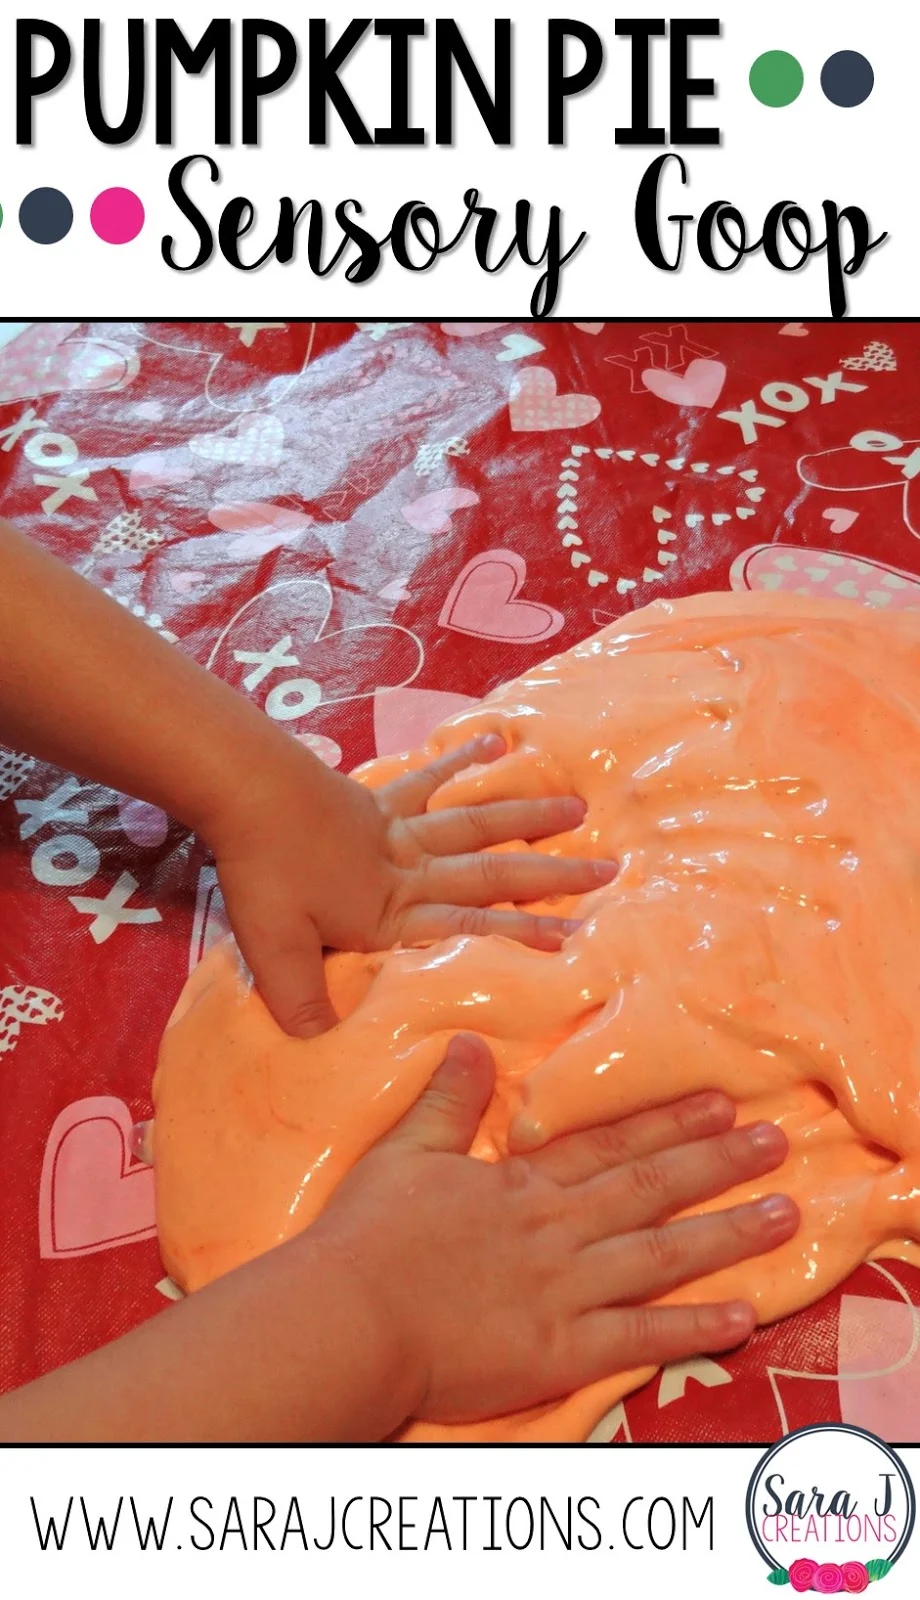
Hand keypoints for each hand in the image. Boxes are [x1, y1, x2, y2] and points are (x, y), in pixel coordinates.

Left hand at [211, 732, 615, 1036]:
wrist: (244, 792)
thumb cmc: (263, 874)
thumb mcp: (275, 954)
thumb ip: (301, 1004)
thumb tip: (323, 1049)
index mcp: (392, 912)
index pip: (470, 927)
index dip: (523, 935)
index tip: (578, 939)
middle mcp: (409, 869)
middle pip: (491, 872)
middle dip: (551, 875)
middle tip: (609, 869)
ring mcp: (397, 829)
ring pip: (475, 824)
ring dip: (527, 817)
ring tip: (578, 807)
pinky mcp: (377, 799)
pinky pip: (428, 780)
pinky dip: (462, 761)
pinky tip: (496, 742)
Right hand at [306, 1035, 798, 1428]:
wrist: (348, 1317)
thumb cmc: (367, 1238)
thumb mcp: (404, 1151)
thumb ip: (447, 1100)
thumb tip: (471, 1042)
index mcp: (522, 1185)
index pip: (609, 1147)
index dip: (668, 1124)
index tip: (720, 1104)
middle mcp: (558, 1231)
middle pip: (651, 1190)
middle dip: (718, 1164)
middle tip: (777, 1142)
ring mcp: (565, 1292)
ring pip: (662, 1255)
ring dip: (727, 1234)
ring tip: (783, 1213)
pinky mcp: (560, 1352)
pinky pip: (641, 1339)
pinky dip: (694, 1328)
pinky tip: (745, 1316)